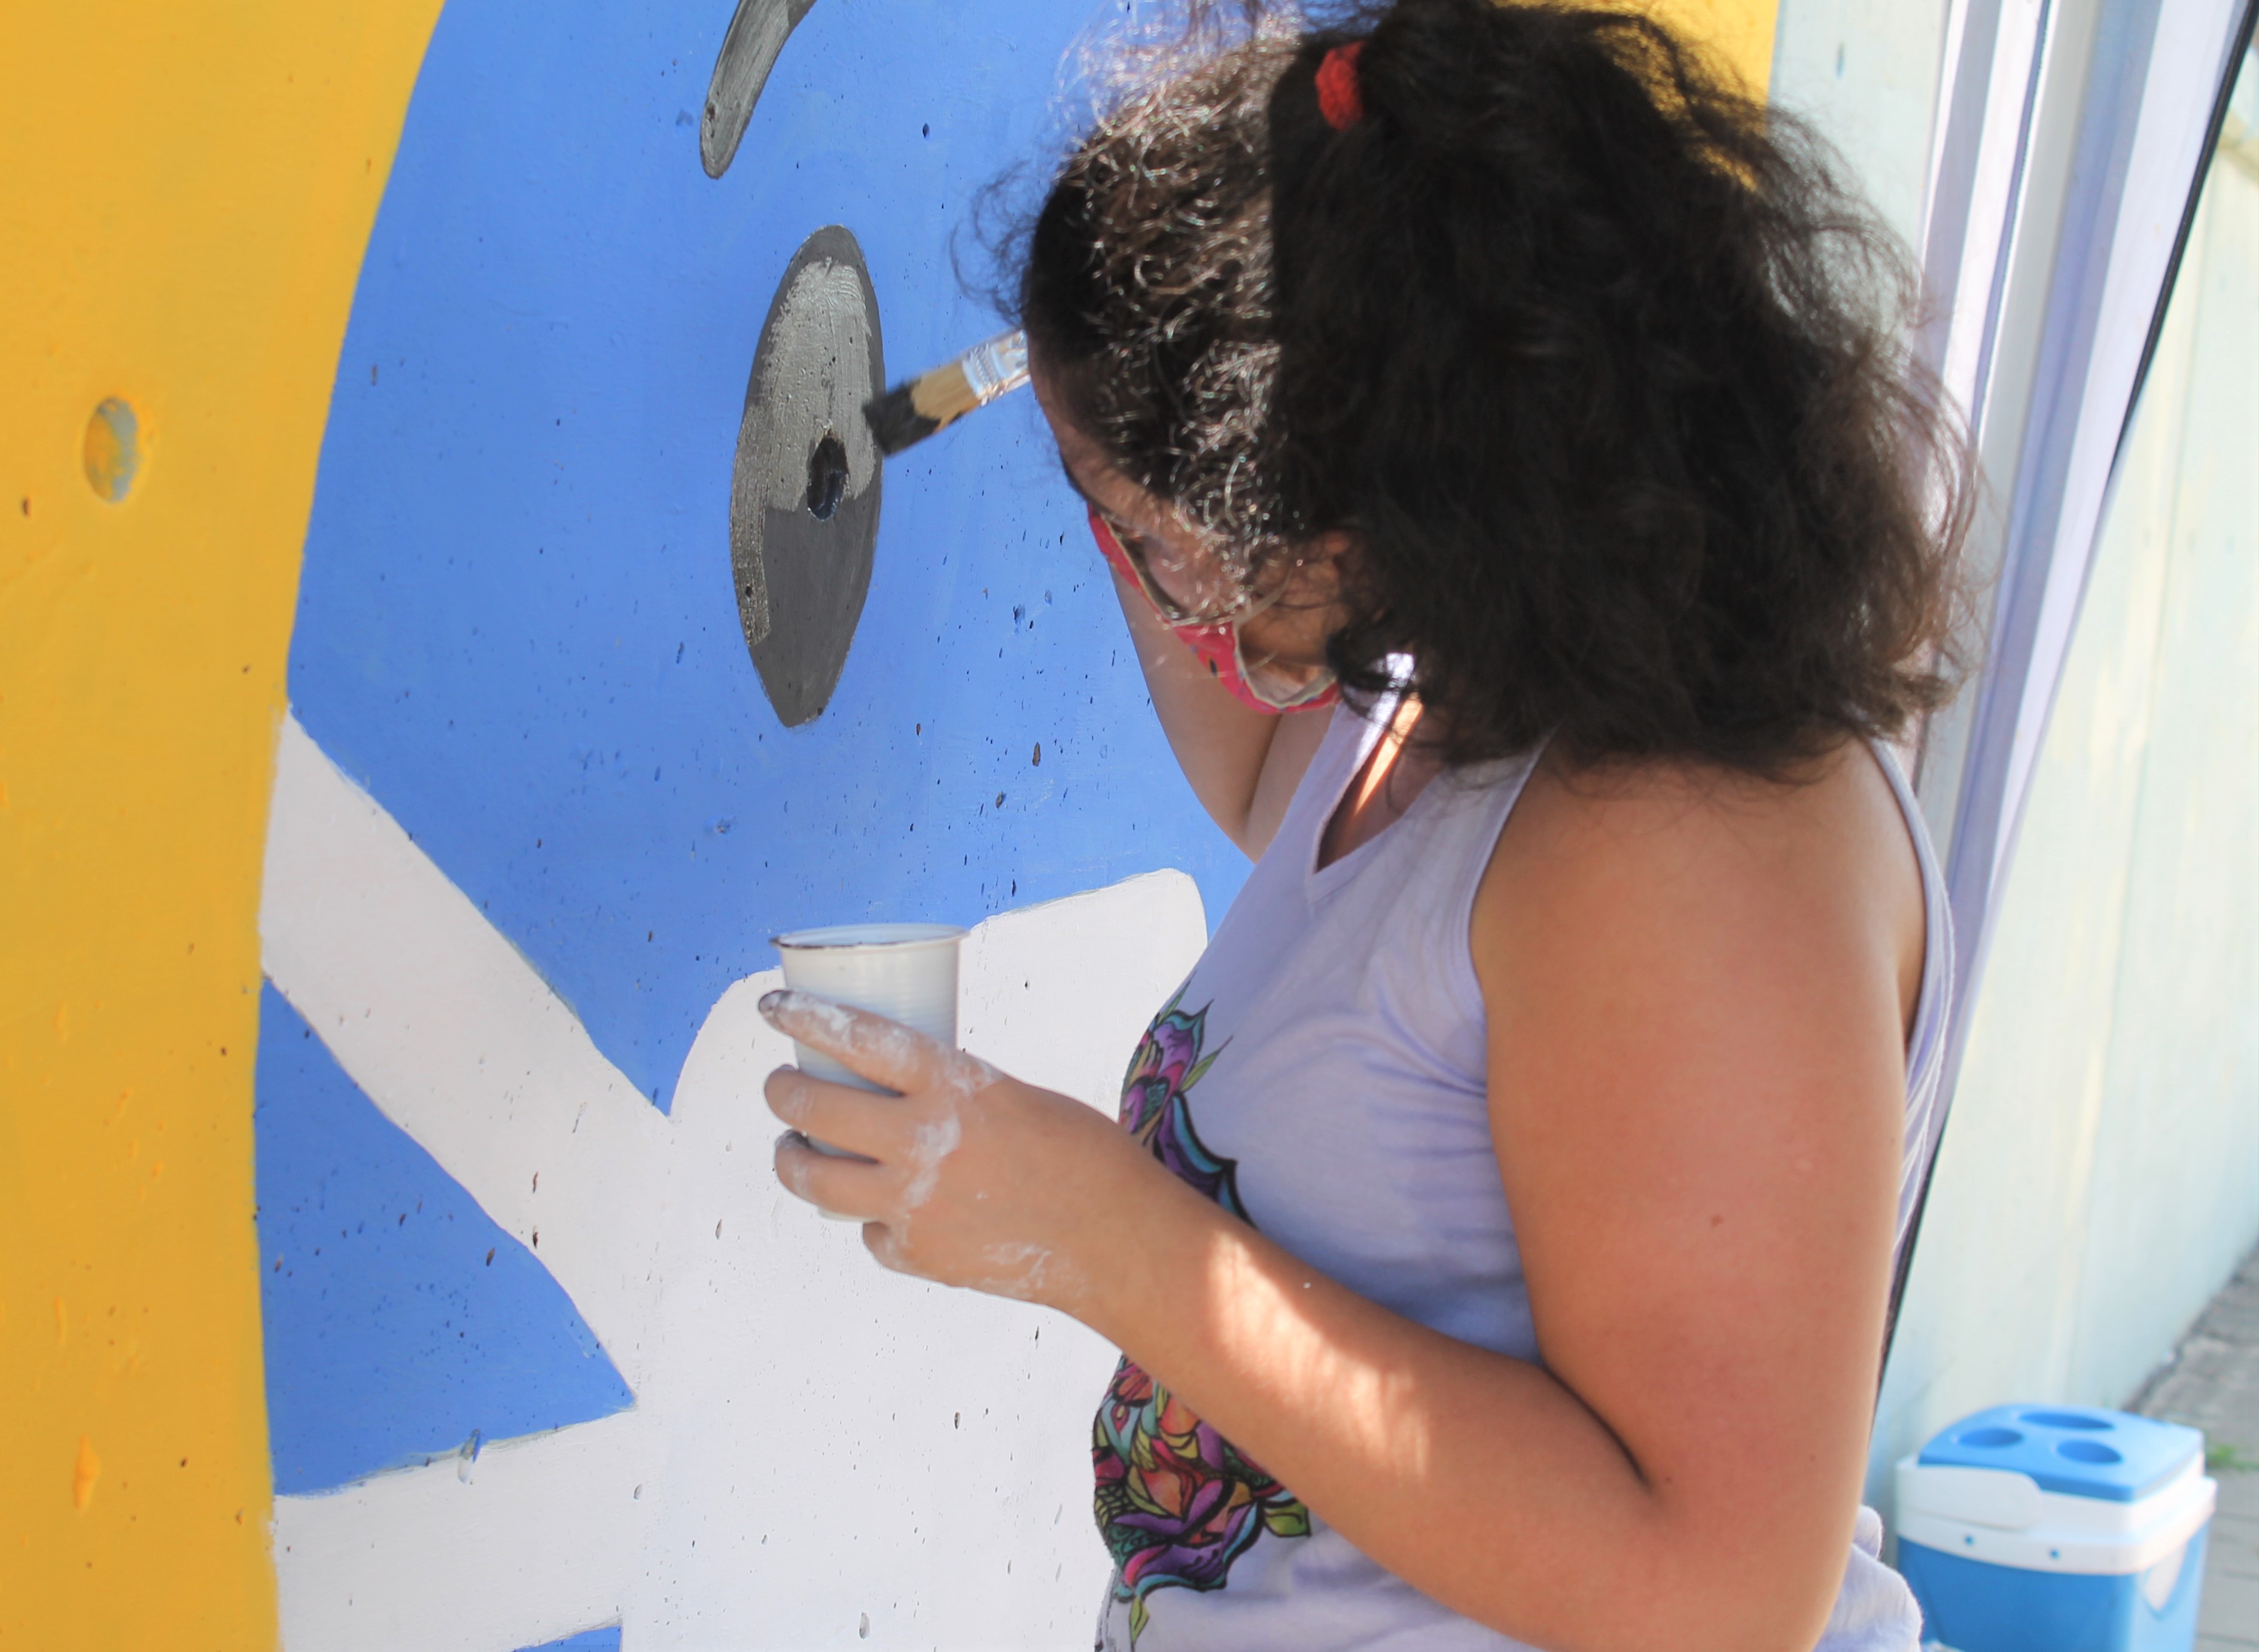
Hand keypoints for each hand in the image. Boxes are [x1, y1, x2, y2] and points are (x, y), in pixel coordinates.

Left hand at [758, 989, 1156, 1311]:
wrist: (1115, 1241)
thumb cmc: (1081, 1154)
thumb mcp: (1013, 1096)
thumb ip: (952, 1092)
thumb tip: (899, 1093)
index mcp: (953, 1087)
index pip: (857, 1039)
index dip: (804, 1019)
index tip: (771, 1007)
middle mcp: (923, 1143)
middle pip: (814, 1110)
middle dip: (781, 1093)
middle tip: (779, 1086)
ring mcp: (913, 1205)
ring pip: (814, 1179)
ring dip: (791, 1159)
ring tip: (792, 1148)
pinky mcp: (916, 1255)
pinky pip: (868, 1229)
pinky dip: (872, 1217)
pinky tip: (884, 1208)